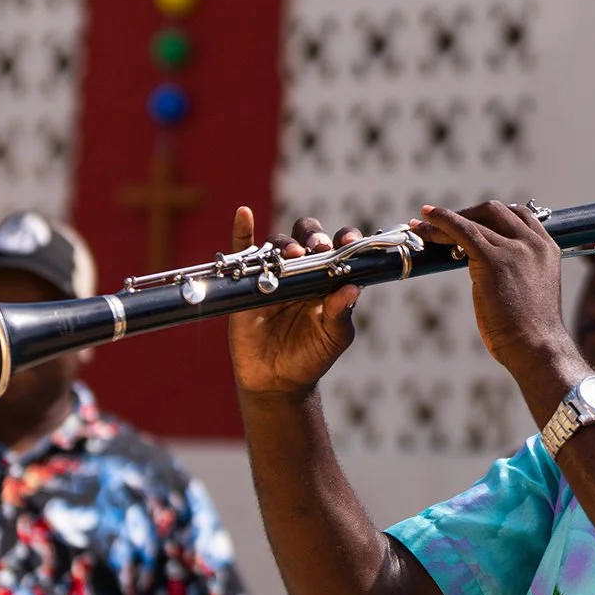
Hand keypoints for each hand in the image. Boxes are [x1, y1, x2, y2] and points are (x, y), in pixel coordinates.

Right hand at [225, 209, 366, 396]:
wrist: (276, 380)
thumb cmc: (311, 356)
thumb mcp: (333, 337)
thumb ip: (341, 313)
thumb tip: (353, 288)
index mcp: (328, 279)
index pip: (338, 249)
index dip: (344, 240)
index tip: (348, 242)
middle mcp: (302, 271)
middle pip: (308, 237)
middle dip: (314, 237)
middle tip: (317, 249)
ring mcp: (274, 274)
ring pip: (279, 243)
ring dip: (286, 243)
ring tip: (291, 255)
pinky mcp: (247, 282)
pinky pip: (242, 251)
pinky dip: (242, 230)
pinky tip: (244, 214)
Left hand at [412, 202, 573, 383]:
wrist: (537, 348)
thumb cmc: (531, 332)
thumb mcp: (530, 291)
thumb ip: (515, 272)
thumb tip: (484, 270)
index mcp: (547, 249)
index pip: (519, 216)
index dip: (491, 215)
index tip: (472, 220)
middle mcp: (533, 243)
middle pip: (495, 211)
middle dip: (467, 212)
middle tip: (445, 221)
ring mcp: (514, 249)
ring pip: (473, 221)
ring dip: (444, 220)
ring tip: (421, 224)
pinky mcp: (493, 260)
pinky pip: (462, 230)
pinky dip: (441, 220)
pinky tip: (424, 219)